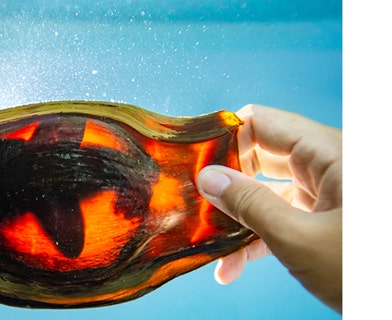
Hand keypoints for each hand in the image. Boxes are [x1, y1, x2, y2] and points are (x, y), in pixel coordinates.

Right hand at [196, 104, 341, 312]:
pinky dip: (257, 237)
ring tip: (211, 246)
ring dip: (238, 219)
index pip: (263, 122)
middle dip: (225, 183)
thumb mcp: (299, 239)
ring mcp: (329, 193)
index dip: (225, 138)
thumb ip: (249, 204)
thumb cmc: (369, 273)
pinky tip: (233, 265)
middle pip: (261, 157)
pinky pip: (283, 216)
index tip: (194, 163)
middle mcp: (330, 165)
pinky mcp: (327, 219)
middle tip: (195, 204)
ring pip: (268, 192)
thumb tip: (207, 178)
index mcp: (331, 153)